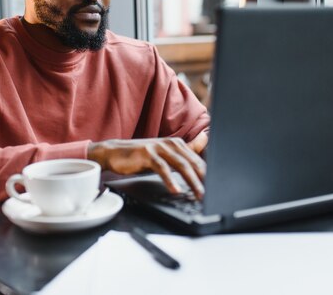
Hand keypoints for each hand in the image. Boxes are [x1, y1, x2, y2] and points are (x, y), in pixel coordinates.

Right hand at [88, 136, 206, 198]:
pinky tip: (175, 190)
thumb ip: (186, 151)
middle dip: (204, 179)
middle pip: (193, 162)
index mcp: (178, 145)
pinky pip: (162, 168)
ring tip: (199, 194)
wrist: (114, 153)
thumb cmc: (141, 157)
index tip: (218, 187)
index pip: (198, 160)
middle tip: (214, 193)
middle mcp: (171, 144)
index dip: (209, 174)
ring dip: (192, 181)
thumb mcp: (166, 155)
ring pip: (181, 165)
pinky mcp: (148, 154)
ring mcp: (159, 148)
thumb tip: (206, 139)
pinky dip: (170, 180)